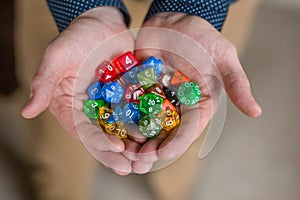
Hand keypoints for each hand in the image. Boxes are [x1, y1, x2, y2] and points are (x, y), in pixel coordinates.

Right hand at [21, 7, 134, 174]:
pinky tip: (158, 134)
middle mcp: (91, 111)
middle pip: (104, 137)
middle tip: (133, 166)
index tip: (116, 148)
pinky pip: (138, 113)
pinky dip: (146, 124)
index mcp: (71, 107)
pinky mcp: (128, 97)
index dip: (98, 142)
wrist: (103, 24)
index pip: (83, 131)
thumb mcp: (57, 57)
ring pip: (123, 130)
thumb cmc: (77, 37)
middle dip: (118, 153)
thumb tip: (27, 111)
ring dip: (134, 145)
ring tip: (148, 157)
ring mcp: (111, 105)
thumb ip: (44, 82)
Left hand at [132, 12, 261, 172]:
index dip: (176, 143)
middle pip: (165, 133)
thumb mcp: (222, 57)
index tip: (162, 154)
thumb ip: (236, 83)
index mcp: (198, 104)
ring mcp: (157, 100)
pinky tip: (112, 131)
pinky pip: (131, 108)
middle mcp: (178, 107)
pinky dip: (123, 120)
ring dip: (135, 141)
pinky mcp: (140, 91)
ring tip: (123, 154)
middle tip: (138, 163)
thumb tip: (257, 112)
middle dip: (152, 149)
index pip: (189, 129)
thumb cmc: (200, 37)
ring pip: (146, 125)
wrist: (173, 21)